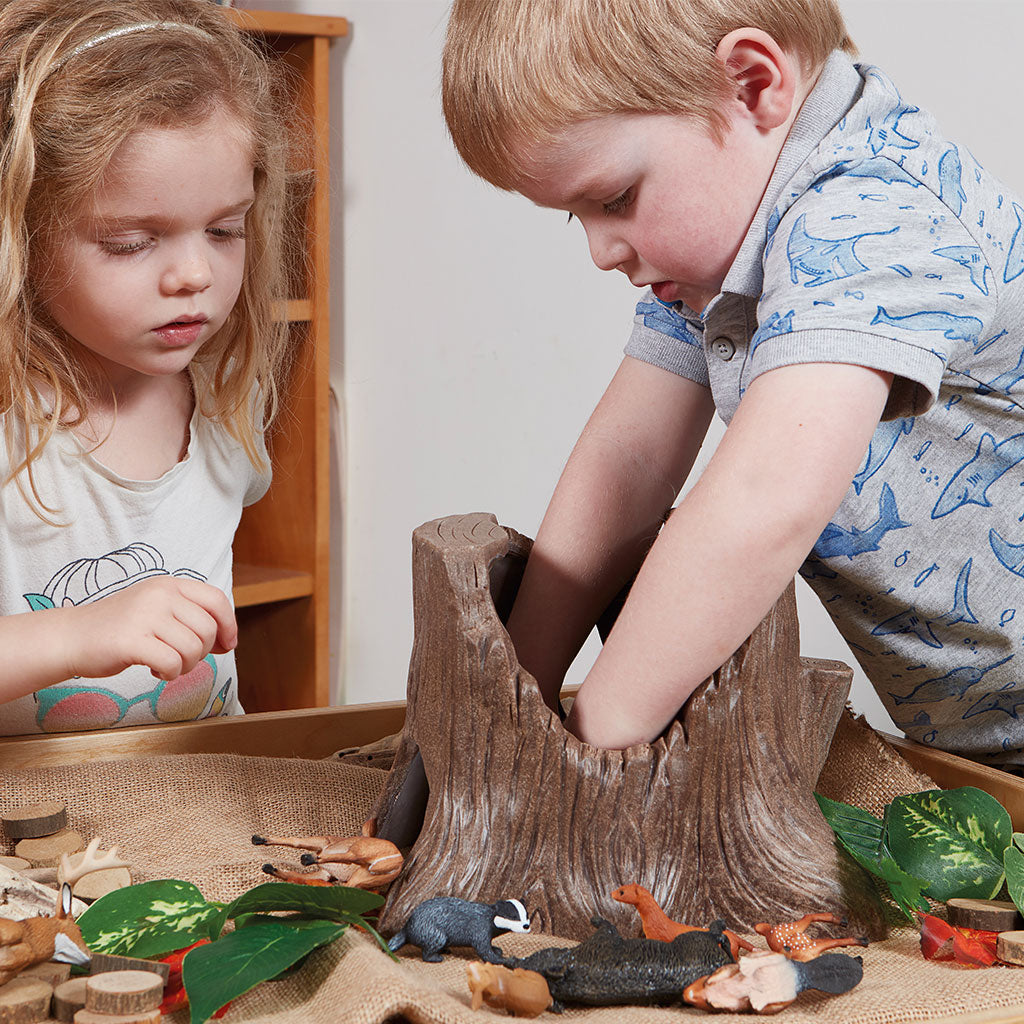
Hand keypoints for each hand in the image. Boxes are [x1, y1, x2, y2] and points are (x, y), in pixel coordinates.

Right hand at [57, 576, 236, 681]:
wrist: (71, 637)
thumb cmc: (120, 628)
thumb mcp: (158, 610)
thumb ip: (190, 617)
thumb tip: (228, 640)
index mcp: (169, 584)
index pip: (216, 599)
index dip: (229, 625)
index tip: (227, 644)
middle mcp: (160, 594)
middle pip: (208, 629)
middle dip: (202, 653)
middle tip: (181, 658)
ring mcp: (145, 615)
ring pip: (193, 649)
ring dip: (185, 666)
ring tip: (166, 664)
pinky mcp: (132, 640)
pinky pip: (173, 663)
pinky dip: (171, 674)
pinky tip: (156, 671)